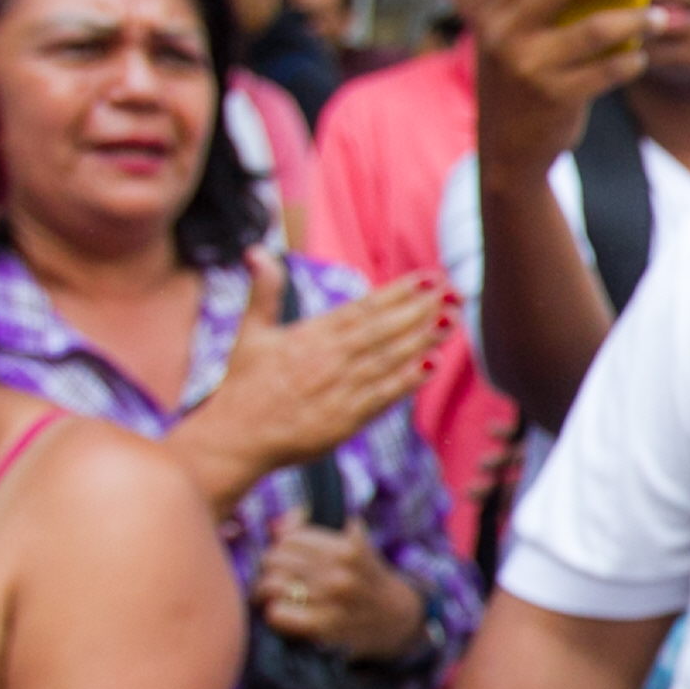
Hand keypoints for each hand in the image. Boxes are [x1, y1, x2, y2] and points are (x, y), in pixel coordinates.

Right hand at [168, 251, 443, 510]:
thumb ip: (263, 291)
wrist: (234, 438)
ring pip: (387, 360)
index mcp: (310, 335)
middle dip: (421, 309)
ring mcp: (337, 390)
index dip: (399, 293)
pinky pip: (380, 398)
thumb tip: (256, 250)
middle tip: (455, 291)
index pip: (363, 308)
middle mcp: (327, 359)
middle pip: (382, 329)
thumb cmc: (244, 385)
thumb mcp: (250, 332)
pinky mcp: (343, 421)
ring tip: (451, 320)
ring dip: (421, 339)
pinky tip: (431, 366)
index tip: (429, 276)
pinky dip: (405, 382)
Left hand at [256, 519, 426, 663]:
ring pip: (271, 585)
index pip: (289, 538)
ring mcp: (332, 602)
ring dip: (266, 591)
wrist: (396, 620)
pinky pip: (277, 613)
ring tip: (273, 594)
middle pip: (275, 559)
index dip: (283, 545)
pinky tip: (284, 612)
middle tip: (276, 575)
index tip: (286, 555)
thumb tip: (277, 526)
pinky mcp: (324, 629)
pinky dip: (274, 613)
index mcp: (347, 549)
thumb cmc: (366, 578)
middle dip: (270, 567)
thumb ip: (314, 527)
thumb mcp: (352, 544)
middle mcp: (340, 574)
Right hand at [472, 0, 658, 172]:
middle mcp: (506, 36)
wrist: (507, 151)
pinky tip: (641, 57)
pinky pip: (606, 70)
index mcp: (494, 15)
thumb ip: (540, 13)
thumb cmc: (523, 85)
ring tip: (659, 17)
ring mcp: (529, 67)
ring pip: (594, 30)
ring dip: (634, 20)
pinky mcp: (555, 98)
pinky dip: (629, 60)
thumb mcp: (515, 45)